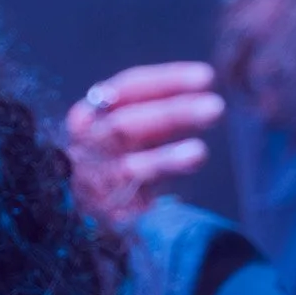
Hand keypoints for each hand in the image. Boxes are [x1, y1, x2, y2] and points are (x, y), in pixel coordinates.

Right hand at [66, 62, 224, 224]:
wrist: (80, 212)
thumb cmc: (113, 157)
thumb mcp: (125, 127)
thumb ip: (155, 109)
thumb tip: (206, 82)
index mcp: (89, 115)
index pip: (128, 89)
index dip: (167, 81)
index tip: (207, 77)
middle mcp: (87, 147)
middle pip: (126, 125)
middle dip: (171, 114)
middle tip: (216, 107)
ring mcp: (96, 184)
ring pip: (129, 168)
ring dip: (165, 159)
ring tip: (199, 152)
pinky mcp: (108, 217)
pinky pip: (133, 209)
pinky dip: (157, 203)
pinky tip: (180, 199)